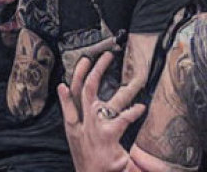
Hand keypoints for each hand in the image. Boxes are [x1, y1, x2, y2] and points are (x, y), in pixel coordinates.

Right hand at [59, 53, 144, 171]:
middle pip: (87, 88)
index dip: (77, 74)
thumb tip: (65, 86)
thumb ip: (72, 108)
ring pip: (110, 100)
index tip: (85, 59)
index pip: (74, 92)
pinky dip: (134, 111)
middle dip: (96, 70)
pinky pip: (124, 119)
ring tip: (138, 77)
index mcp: (75, 119)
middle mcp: (85, 121)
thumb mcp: (73, 131)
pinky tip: (142, 106)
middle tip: (107, 55)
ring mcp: (96, 127)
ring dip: (127, 88)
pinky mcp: (108, 135)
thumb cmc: (86, 151)